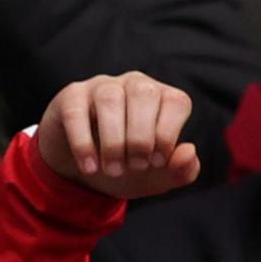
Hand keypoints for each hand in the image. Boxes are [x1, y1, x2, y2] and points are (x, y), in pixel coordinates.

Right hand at [36, 72, 201, 201]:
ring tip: (112, 169)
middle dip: (141, 137)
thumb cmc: (128, 166)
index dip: (169, 134)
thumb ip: (181, 170)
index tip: (157, 162)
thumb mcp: (158, 177)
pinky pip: (76, 111)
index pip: (176, 102)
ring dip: (113, 141)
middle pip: (144, 93)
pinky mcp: (71, 96)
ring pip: (110, 99)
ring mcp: (100, 86)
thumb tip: (189, 151)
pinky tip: (89, 166)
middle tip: (135, 166)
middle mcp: (133, 84)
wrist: (85, 171)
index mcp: (161, 99)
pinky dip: (83, 143)